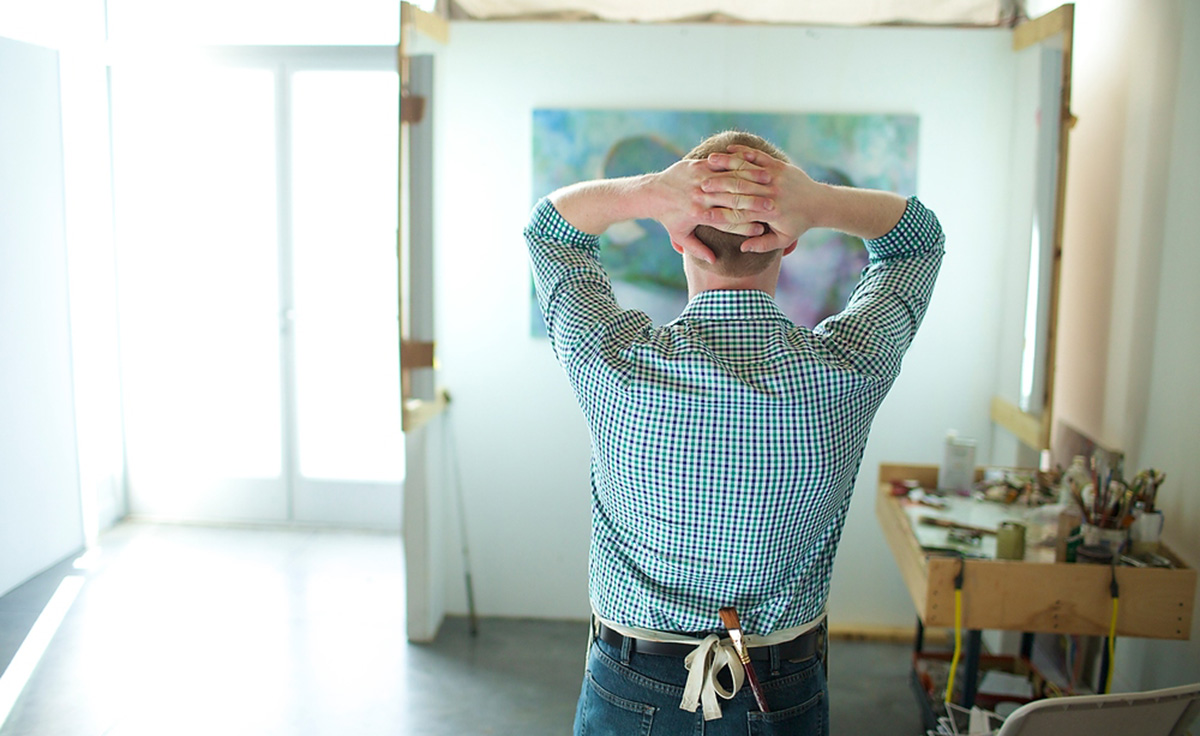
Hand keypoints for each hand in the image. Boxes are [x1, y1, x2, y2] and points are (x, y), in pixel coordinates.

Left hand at [649, 156, 774, 262]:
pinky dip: (738, 166)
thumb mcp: (681, 235)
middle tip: (773, 207)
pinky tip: (752, 168)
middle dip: (753, 204)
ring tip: (769, 185)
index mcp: (699, 215)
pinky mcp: (697, 165)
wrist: (653, 192)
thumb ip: (697, 249)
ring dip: (750, 182)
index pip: (728, 222)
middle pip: (732, 201)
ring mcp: (699, 179)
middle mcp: (700, 197)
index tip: (761, 230)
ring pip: (730, 180)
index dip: (745, 227)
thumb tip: (713, 260)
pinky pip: (721, 165)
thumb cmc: (669, 217)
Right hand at [706, 145, 822, 253]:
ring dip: (726, 165)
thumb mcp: (783, 239)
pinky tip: (728, 149)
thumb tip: (743, 247)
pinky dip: (743, 152)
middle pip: (739, 190)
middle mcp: (772, 193)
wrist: (819, 203)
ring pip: (746, 169)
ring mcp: (776, 177)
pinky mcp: (779, 165)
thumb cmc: (798, 224)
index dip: (720, 212)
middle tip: (699, 187)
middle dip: (718, 187)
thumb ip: (762, 244)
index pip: (739, 213)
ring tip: (708, 164)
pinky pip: (758, 156)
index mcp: (770, 213)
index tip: (702, 213)